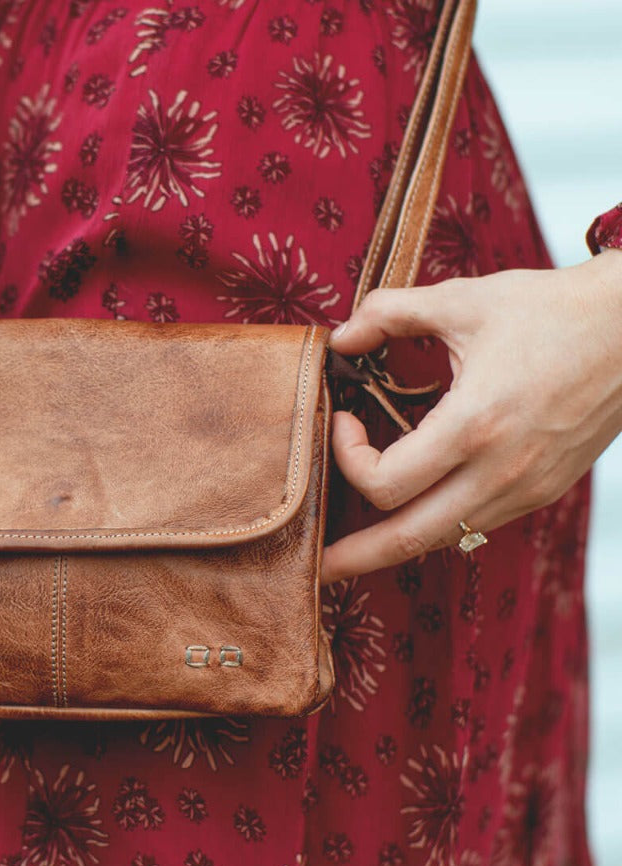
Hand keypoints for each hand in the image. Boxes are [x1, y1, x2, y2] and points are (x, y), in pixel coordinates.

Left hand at [321, 249, 621, 583]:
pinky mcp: (544, 490)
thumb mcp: (463, 299)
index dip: (346, 457)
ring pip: (446, 538)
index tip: (343, 418)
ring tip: (356, 548)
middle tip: (315, 565)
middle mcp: (501, 471)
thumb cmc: (551, 310)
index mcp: (475, 426)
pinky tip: (413, 509)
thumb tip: (339, 338)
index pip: (385, 483)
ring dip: (396, 542)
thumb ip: (389, 313)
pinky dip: (438, 523)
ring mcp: (527, 489)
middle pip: (409, 539)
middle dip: (356, 557)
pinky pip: (477, 524)